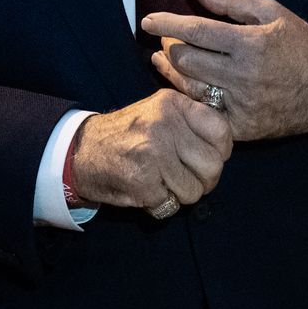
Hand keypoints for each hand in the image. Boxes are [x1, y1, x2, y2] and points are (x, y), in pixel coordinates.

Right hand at [69, 88, 232, 210]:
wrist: (82, 150)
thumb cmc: (128, 134)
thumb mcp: (159, 112)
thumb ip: (191, 121)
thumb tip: (225, 144)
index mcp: (172, 104)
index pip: (222, 130)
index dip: (220, 151)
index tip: (207, 156)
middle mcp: (165, 125)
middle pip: (213, 165)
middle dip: (204, 180)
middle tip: (187, 179)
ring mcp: (153, 153)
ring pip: (195, 190)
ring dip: (182, 195)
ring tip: (164, 183)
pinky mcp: (142, 181)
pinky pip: (172, 204)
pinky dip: (162, 204)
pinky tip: (148, 190)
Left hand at [144, 0, 307, 140]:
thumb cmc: (300, 44)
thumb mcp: (271, 12)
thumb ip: (229, 0)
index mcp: (250, 44)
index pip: (195, 31)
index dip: (166, 24)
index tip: (147, 20)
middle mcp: (242, 76)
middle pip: (187, 60)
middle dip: (169, 46)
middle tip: (164, 38)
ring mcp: (241, 105)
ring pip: (190, 87)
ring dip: (170, 71)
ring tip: (162, 59)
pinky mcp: (241, 127)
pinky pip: (204, 112)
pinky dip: (189, 97)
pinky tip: (182, 85)